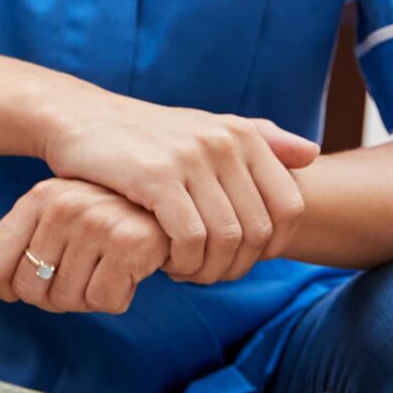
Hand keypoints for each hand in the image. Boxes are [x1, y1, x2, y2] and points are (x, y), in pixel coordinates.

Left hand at [0, 178, 169, 313]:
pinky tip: (126, 273)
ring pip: (67, 300)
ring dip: (85, 298)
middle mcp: (63, 207)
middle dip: (51, 296)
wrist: (166, 203)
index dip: (4, 286)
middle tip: (76, 278)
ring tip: (102, 270)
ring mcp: (96, 224)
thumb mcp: (52, 215)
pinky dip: (117, 298)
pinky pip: (105, 303)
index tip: (22, 286)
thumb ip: (11, 239)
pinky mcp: (130, 244)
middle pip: (30, 290)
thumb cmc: (103, 213)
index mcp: (39, 198)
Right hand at [41, 94, 313, 283]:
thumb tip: (311, 154)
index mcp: (243, 134)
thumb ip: (260, 139)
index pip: (290, 208)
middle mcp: (224, 142)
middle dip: (238, 266)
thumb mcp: (206, 128)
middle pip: (260, 231)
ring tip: (187, 271)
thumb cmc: (148, 135)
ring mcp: (190, 158)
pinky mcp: (156, 177)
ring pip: (227, 239)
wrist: (81, 119)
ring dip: (210, 269)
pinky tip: (167, 262)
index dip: (273, 246)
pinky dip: (184, 262)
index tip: (241, 258)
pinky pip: (190, 238)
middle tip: (209, 273)